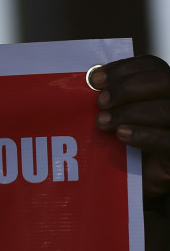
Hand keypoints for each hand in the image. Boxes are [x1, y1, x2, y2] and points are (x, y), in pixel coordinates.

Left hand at [93, 55, 169, 198]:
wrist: (136, 184)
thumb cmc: (124, 146)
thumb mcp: (116, 117)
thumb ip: (111, 99)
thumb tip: (89, 82)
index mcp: (163, 89)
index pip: (151, 66)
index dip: (123, 68)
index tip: (95, 80)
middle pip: (164, 81)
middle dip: (128, 88)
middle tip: (100, 102)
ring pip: (166, 109)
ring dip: (130, 112)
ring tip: (103, 122)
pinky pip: (167, 141)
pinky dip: (143, 135)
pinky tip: (122, 135)